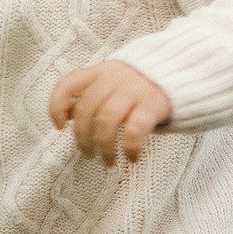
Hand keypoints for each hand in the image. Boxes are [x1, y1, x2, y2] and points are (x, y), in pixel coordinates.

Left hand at [49, 60, 172, 166]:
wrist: (175, 72)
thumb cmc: (134, 86)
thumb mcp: (109, 83)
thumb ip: (89, 95)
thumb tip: (64, 118)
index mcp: (98, 72)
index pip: (67, 84)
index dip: (57, 106)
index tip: (59, 127)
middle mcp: (112, 79)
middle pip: (86, 110)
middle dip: (82, 138)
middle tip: (88, 154)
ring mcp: (133, 90)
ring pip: (107, 121)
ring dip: (104, 147)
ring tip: (107, 161)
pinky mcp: (152, 104)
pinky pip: (135, 130)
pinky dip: (130, 148)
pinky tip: (132, 158)